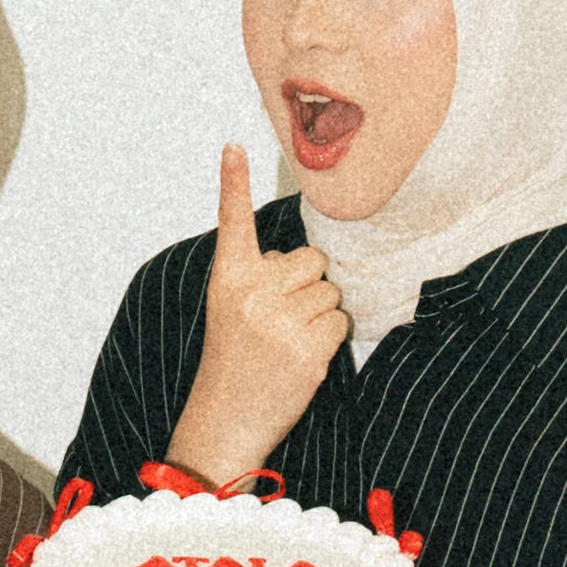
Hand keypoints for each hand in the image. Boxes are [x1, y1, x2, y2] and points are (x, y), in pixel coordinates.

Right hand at [166, 144, 349, 487]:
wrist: (226, 419)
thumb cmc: (234, 360)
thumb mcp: (231, 308)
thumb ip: (260, 277)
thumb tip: (308, 259)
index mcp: (229, 278)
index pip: (233, 221)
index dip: (233, 182)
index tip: (234, 146)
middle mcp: (252, 293)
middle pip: (312, 260)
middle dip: (307, 285)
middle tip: (280, 318)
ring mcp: (280, 321)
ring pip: (330, 292)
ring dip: (319, 314)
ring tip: (288, 341)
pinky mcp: (307, 349)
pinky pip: (340, 321)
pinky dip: (329, 338)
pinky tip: (302, 357)